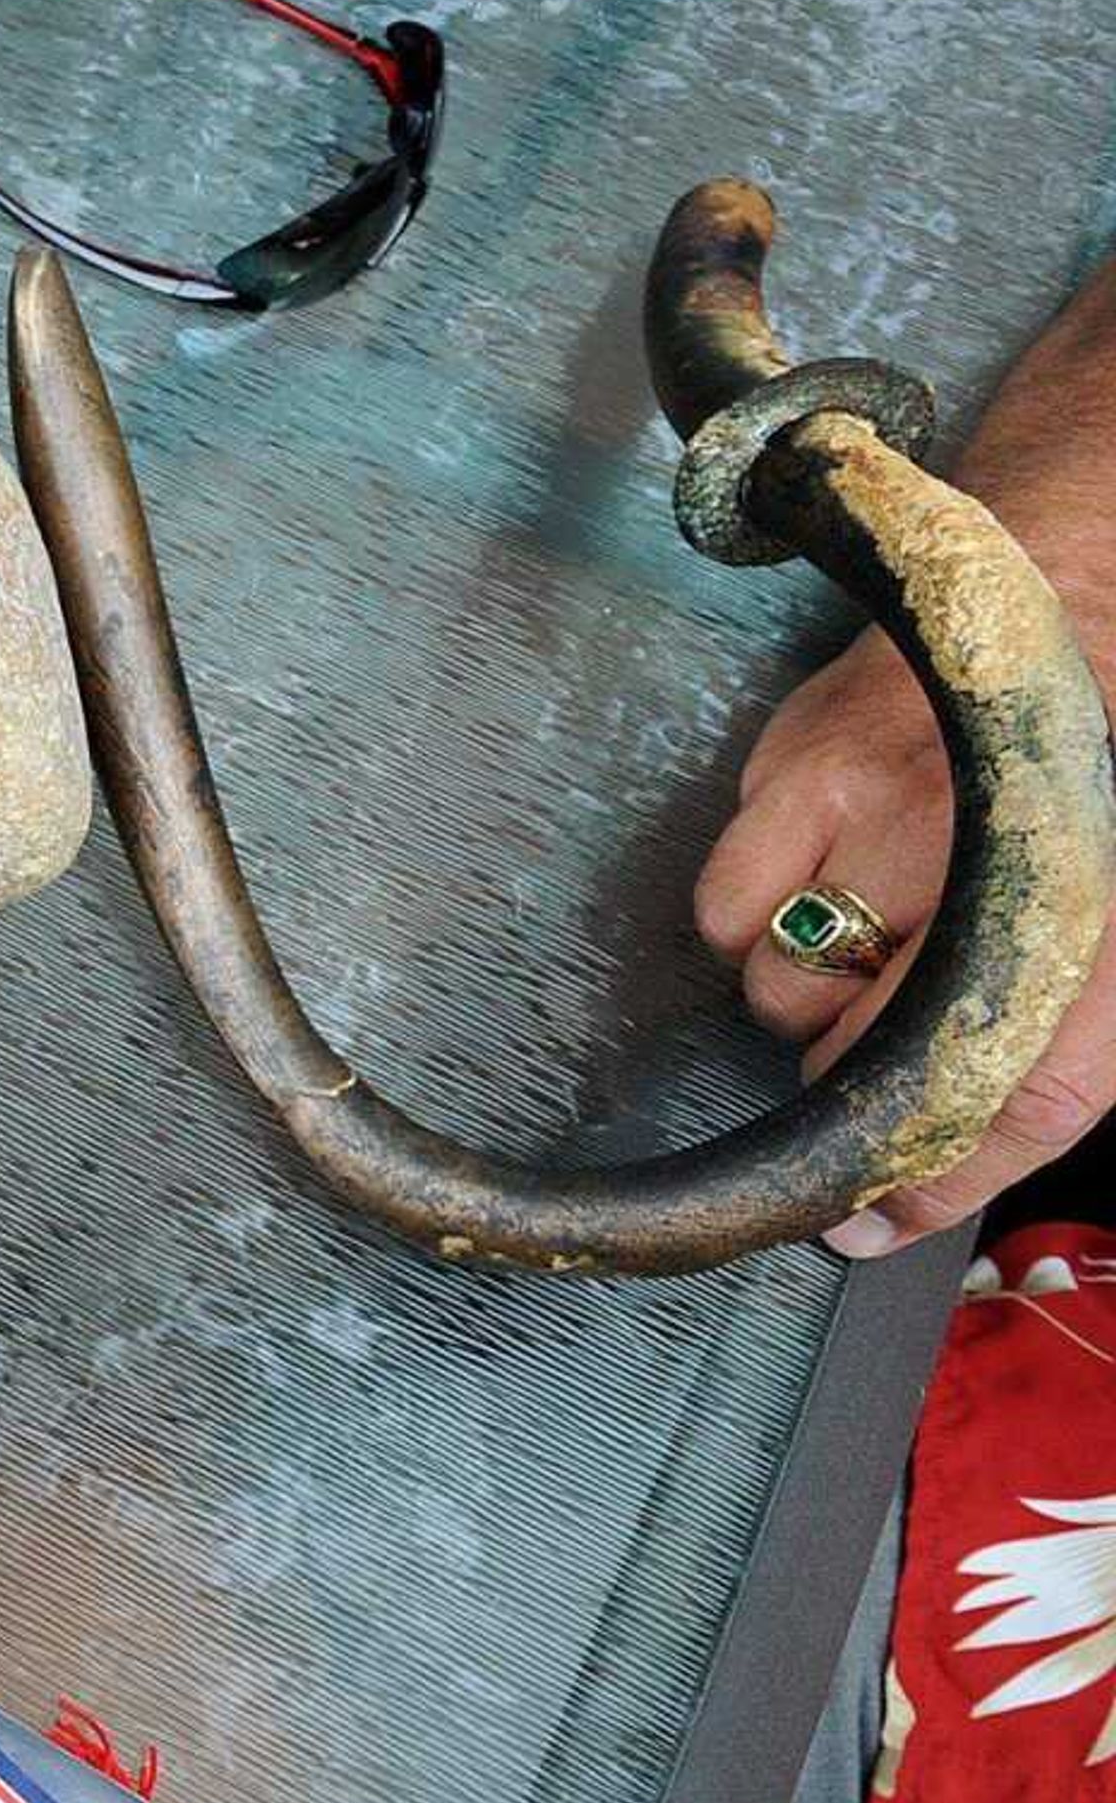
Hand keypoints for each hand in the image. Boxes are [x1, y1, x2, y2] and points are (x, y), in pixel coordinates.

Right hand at [693, 632, 1115, 1251]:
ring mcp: (889, 809)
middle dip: (857, 1075)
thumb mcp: (1100, 937)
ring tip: (861, 917)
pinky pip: (724, 908)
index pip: (1022, 1093)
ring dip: (805, 986)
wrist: (1074, 586)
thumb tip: (879, 1214)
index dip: (934, 1176)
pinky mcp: (799, 763)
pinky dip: (751, 909)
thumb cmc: (1087, 786)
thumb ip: (1029, 1076)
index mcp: (1098, 924)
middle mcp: (995, 864)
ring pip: (778, 991)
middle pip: (866, 1058)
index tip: (865, 1216)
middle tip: (875, 1029)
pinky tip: (813, 859)